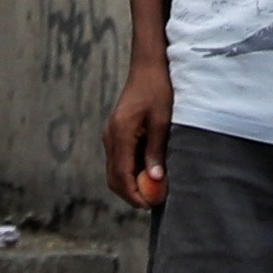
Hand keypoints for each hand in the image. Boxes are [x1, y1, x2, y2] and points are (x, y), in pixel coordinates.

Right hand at [106, 53, 175, 209]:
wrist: (148, 68)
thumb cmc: (158, 90)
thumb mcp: (161, 120)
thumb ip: (156, 150)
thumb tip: (155, 179)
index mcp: (120, 133)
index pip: (121, 174)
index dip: (134, 194)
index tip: (150, 205)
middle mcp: (111, 136)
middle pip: (114, 177)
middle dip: (131, 193)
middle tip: (153, 202)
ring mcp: (111, 135)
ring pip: (115, 170)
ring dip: (131, 184)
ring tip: (153, 190)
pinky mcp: (115, 133)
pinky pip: (119, 160)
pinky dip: (130, 172)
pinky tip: (149, 172)